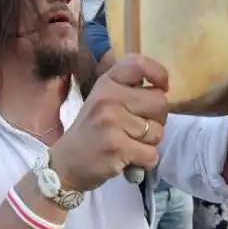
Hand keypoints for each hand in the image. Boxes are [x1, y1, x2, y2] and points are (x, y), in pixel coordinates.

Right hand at [51, 54, 168, 191]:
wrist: (65, 164)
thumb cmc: (92, 130)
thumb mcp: (102, 99)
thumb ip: (127, 88)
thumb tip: (161, 86)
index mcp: (107, 83)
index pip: (138, 64)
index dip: (159, 74)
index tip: (161, 87)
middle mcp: (108, 98)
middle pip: (160, 102)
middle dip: (157, 119)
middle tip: (139, 128)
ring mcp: (111, 122)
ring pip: (157, 131)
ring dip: (149, 143)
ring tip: (129, 144)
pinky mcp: (117, 147)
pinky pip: (151, 154)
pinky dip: (145, 161)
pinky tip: (129, 159)